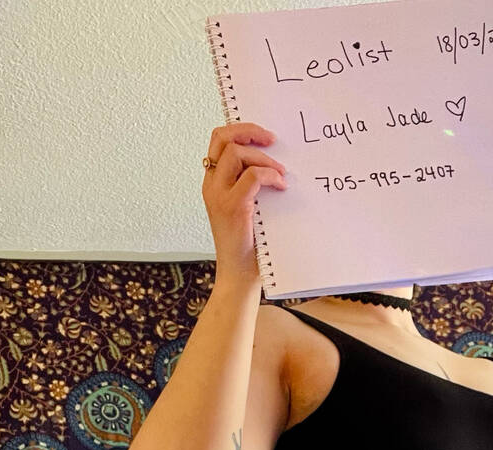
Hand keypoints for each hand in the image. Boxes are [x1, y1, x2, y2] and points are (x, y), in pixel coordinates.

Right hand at [202, 122, 288, 286]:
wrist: (240, 276)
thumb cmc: (249, 246)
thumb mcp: (249, 209)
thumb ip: (251, 186)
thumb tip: (276, 165)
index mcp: (213, 183)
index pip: (218, 142)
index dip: (240, 131)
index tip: (264, 137)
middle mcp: (212, 186)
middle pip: (222, 137)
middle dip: (249, 131)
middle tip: (272, 140)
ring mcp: (219, 195)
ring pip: (235, 153)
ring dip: (263, 158)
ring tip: (280, 173)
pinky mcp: (233, 207)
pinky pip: (252, 176)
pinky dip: (270, 175)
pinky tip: (281, 186)